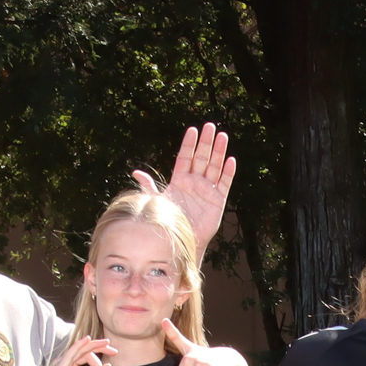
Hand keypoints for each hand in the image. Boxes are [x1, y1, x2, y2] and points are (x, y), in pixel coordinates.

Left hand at [136, 123, 234, 250]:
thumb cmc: (170, 221)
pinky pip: (224, 183)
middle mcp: (195, 182)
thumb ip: (150, 186)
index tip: (192, 129)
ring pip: (214, 166)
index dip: (189, 144)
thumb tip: (136, 172)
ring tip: (223, 136)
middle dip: (206, 142)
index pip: (185, 157)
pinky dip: (228, 172)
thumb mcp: (159, 201)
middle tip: (210, 126)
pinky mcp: (218, 200)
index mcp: (180, 180)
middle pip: (201, 157)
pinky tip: (230, 160)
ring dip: (219, 152)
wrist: (184, 239)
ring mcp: (207, 190)